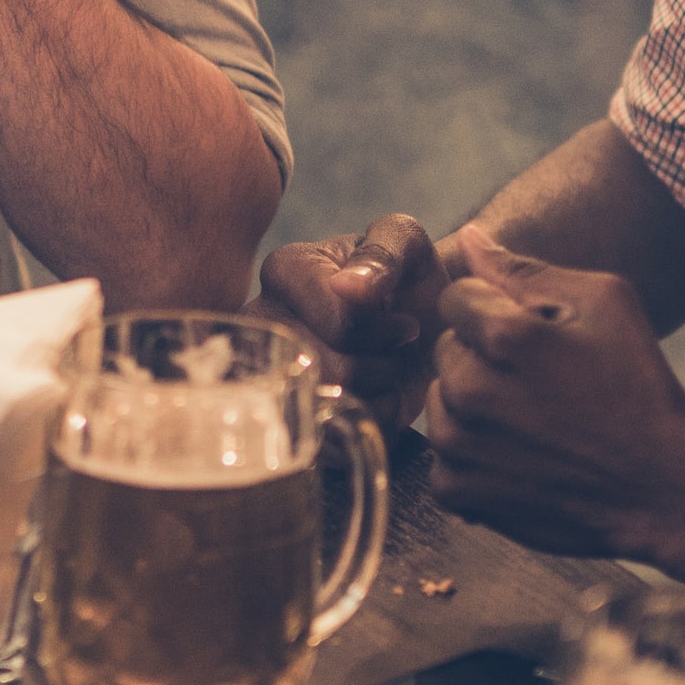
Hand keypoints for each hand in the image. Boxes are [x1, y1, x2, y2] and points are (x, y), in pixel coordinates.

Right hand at [259, 212, 453, 406]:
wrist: (422, 329)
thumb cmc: (408, 282)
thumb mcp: (408, 246)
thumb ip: (383, 253)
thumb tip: (346, 287)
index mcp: (285, 271)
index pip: (338, 322)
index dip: (382, 330)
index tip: (401, 319)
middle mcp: (262, 323)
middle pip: (331, 370)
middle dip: (381, 364)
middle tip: (394, 349)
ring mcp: (267, 371)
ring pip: (333, 406)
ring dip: (379, 393)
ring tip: (384, 370)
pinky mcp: (287, 416)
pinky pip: (336, 438)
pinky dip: (372, 423)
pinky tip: (374, 397)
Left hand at [422, 232, 684, 560]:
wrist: (663, 489)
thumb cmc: (640, 388)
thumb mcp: (604, 304)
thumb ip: (525, 269)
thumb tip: (469, 237)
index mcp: (506, 337)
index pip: (456, 298)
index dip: (495, 310)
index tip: (535, 337)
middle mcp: (471, 392)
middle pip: (445, 350)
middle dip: (482, 357)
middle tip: (541, 382)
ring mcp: (461, 448)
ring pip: (440, 401)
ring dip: (473, 404)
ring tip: (533, 420)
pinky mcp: (458, 493)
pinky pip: (442, 455)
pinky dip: (473, 454)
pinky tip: (521, 455)